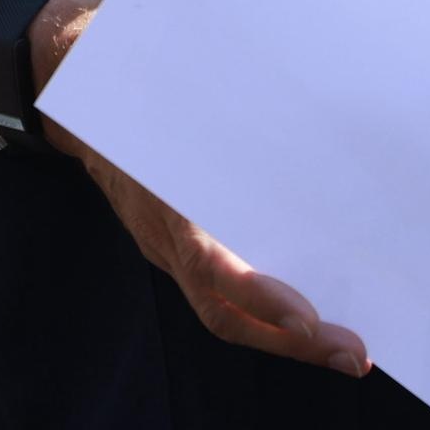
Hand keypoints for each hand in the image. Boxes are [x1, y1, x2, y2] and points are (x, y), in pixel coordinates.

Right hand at [34, 0, 367, 373]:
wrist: (75, 86)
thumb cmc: (136, 73)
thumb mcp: (176, 84)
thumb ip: (222, 101)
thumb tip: (293, 86)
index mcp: (163, 198)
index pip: (209, 266)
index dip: (259, 297)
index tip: (309, 320)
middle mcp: (163, 234)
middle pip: (222, 310)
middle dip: (290, 341)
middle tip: (354, 355)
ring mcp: (165, 243)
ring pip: (222, 309)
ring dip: (283, 335)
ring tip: (343, 347)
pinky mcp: (174, 240)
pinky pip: (220, 288)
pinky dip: (264, 307)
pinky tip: (308, 309)